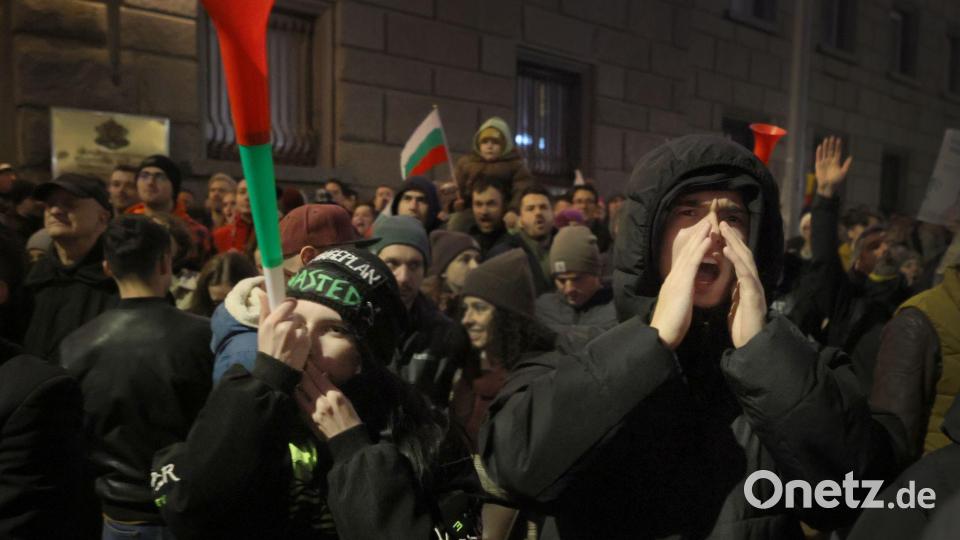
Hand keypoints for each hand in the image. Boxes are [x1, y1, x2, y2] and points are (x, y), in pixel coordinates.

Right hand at [256, 290, 309, 370]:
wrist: (275, 372)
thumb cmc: (266, 350)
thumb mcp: (262, 330)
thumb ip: (264, 310)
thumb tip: (262, 293)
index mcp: (272, 322)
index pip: (289, 303)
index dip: (290, 305)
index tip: (289, 308)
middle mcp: (286, 326)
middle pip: (296, 315)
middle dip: (292, 321)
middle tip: (286, 332)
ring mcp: (297, 335)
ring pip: (302, 325)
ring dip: (298, 330)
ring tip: (290, 341)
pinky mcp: (306, 342)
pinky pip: (306, 334)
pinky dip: (303, 338)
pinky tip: (295, 346)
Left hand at [296, 359, 361, 439]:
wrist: (347, 439)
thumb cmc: (351, 418)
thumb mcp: (346, 399)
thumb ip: (333, 388)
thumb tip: (324, 377)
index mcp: (334, 395)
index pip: (319, 378)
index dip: (311, 368)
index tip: (307, 360)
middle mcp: (322, 402)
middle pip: (307, 383)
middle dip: (301, 372)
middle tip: (296, 364)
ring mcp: (313, 412)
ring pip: (299, 394)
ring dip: (296, 384)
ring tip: (292, 377)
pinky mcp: (308, 421)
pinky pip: (299, 406)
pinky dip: (297, 397)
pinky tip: (294, 393)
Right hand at [650, 219, 712, 348]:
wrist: (662, 333)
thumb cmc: (670, 325)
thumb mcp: (678, 306)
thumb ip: (681, 296)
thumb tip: (684, 292)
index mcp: (673, 283)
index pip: (684, 260)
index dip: (693, 247)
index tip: (701, 236)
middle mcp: (673, 277)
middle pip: (686, 252)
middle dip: (696, 237)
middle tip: (706, 222)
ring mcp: (676, 278)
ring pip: (689, 253)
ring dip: (699, 237)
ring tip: (708, 224)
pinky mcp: (682, 283)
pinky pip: (693, 263)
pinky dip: (701, 250)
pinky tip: (708, 240)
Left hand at [720, 222, 766, 347]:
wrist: (751, 344)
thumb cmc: (743, 325)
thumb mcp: (735, 302)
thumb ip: (734, 287)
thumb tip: (730, 276)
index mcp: (745, 284)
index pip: (738, 260)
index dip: (730, 244)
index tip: (718, 231)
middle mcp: (752, 282)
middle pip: (744, 255)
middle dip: (733, 238)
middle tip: (721, 222)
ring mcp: (755, 288)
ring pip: (747, 261)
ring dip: (735, 244)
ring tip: (725, 230)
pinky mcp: (754, 296)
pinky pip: (745, 275)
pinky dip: (737, 261)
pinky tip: (728, 251)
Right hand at [814, 136, 851, 197]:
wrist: (827, 186)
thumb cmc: (836, 181)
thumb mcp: (843, 172)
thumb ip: (846, 165)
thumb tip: (851, 157)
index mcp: (836, 162)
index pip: (837, 152)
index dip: (838, 146)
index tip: (839, 139)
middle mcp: (830, 161)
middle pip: (831, 150)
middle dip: (831, 144)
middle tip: (832, 137)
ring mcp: (824, 162)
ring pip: (825, 152)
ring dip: (826, 146)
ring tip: (826, 139)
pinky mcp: (818, 165)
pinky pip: (818, 157)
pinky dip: (819, 152)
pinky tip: (820, 146)